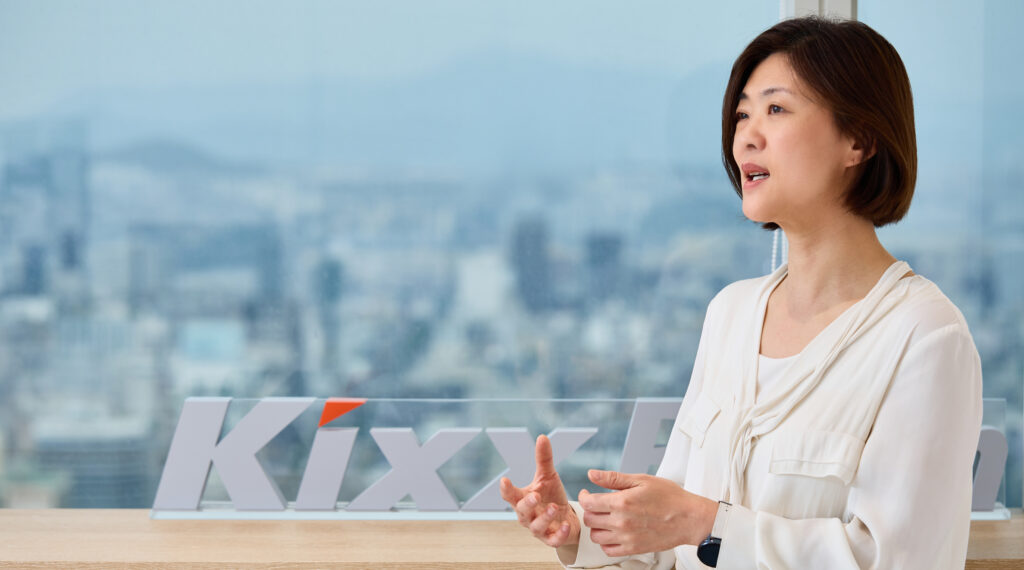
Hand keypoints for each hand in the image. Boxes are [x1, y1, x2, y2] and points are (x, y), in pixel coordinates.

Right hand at [499, 434, 580, 547]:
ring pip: (536, 527)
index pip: (510, 495)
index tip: (504, 480)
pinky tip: (565, 524)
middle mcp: (528, 515)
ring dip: (544, 518)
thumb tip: (542, 437)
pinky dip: (558, 534)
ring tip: (554, 507)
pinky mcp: (551, 538)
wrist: (567, 517)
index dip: (506, 489)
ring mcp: (539, 528)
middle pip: (521, 512)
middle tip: (534, 495)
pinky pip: (552, 539)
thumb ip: (543, 459)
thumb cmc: (551, 496)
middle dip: (527, 504)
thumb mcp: (548, 476)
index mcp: (523, 499)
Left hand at [578, 469, 717, 556]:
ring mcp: (627, 538)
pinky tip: (612, 533)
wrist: (689, 518)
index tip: (588, 493)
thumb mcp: (641, 480)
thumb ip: (613, 478)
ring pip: (596, 537)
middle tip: (598, 505)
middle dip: (590, 510)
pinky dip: (606, 542)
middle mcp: (621, 522)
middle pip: (590, 520)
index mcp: (622, 502)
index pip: (588, 503)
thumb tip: (592, 474)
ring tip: (605, 519)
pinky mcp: (634, 549)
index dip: (584, 496)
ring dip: (596, 527)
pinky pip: (608, 550)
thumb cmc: (670, 497)